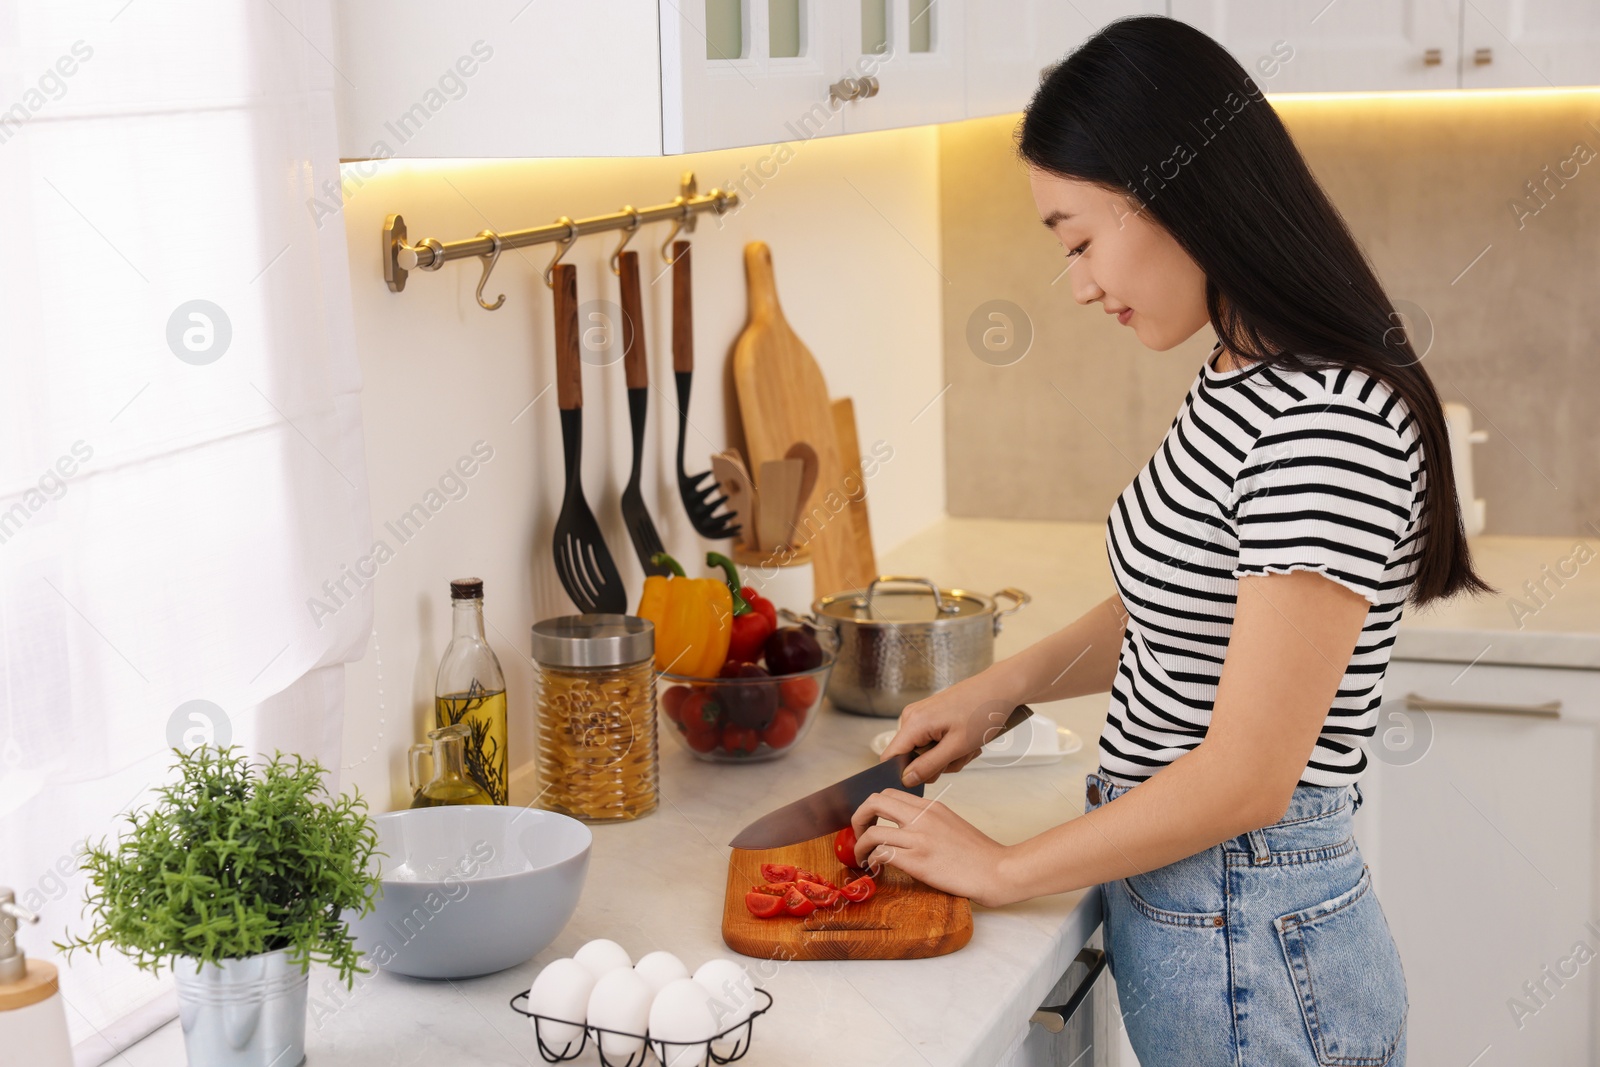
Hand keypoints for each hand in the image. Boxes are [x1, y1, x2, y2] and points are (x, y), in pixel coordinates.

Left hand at [848, 789, 1014, 907]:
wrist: (998, 871)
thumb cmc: (979, 854)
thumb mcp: (952, 824)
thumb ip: (928, 820)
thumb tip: (904, 828)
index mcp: (931, 807)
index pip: (889, 794)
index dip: (872, 807)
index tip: (869, 821)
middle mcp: (923, 817)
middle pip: (874, 802)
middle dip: (858, 818)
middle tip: (858, 833)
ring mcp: (920, 839)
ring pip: (872, 832)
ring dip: (860, 846)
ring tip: (862, 858)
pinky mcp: (919, 861)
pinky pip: (882, 854)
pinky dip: (873, 860)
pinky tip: (877, 868)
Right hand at [879, 687, 1018, 786]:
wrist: (1000, 687)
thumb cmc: (983, 711)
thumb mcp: (957, 746)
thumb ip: (929, 766)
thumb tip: (906, 780)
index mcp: (914, 722)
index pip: (890, 757)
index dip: (903, 774)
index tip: (926, 778)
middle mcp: (912, 717)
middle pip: (911, 758)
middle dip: (937, 765)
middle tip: (960, 755)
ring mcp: (922, 716)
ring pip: (926, 752)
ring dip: (948, 757)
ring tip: (967, 745)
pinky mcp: (932, 716)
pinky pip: (934, 743)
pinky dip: (951, 747)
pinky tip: (966, 739)